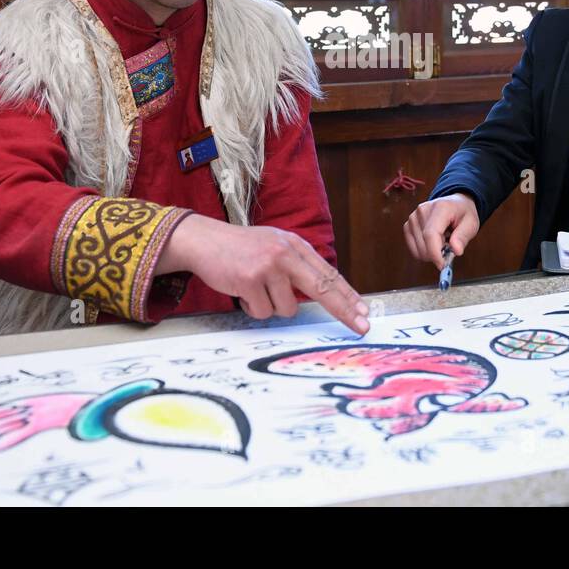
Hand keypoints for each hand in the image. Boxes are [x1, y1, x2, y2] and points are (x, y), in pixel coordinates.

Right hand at [166, 214, 369, 334]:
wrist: (204, 240)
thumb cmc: (241, 248)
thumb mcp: (275, 246)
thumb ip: (297, 265)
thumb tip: (323, 293)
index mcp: (295, 245)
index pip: (328, 273)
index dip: (348, 295)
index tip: (364, 311)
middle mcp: (285, 253)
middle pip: (323, 289)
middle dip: (344, 311)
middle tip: (362, 327)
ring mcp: (267, 266)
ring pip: (287, 309)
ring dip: (271, 307)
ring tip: (256, 290)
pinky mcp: (249, 280)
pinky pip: (263, 312)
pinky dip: (253, 309)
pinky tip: (243, 292)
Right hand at [403, 193, 480, 270]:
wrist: (454, 204)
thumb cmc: (463, 214)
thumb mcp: (471, 224)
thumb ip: (463, 236)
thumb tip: (456, 251)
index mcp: (440, 208)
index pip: (431, 234)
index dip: (435, 253)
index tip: (443, 265)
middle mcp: (422, 210)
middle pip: (423, 244)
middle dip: (437, 254)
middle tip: (449, 247)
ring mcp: (413, 217)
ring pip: (418, 249)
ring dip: (431, 252)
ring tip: (442, 241)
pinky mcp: (408, 225)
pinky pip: (413, 248)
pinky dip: (424, 251)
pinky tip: (433, 242)